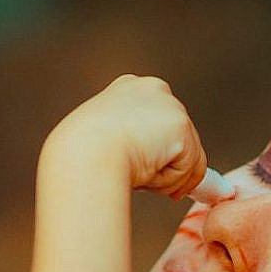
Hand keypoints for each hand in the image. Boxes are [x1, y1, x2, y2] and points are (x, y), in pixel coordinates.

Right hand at [51, 75, 209, 198]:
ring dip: (164, 177)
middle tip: (141, 179)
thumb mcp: (103, 143)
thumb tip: (155, 168)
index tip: (143, 170)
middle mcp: (153, 90)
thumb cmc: (81, 155)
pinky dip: (169, 182)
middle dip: (166, 166)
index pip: (157, 123)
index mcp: (129, 89)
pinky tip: (145, 174)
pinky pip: (189, 169)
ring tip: (134, 174)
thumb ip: (131, 144)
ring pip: (186, 157)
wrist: (82, 153)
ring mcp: (169, 105)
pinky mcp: (181, 125)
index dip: (156, 151)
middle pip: (178, 138)